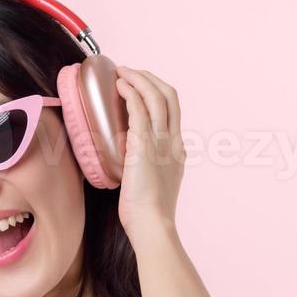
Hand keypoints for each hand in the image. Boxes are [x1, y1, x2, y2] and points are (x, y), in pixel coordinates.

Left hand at [115, 67, 185, 247]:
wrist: (153, 224)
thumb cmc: (147, 214)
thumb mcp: (151, 185)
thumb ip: (144, 170)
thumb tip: (127, 164)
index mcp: (177, 150)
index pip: (172, 111)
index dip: (157, 93)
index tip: (140, 87)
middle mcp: (173, 141)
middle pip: (169, 96)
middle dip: (150, 78)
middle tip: (131, 72)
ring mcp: (162, 141)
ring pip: (157, 96)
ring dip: (139, 79)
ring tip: (122, 71)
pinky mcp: (146, 144)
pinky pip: (140, 108)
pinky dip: (131, 92)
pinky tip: (119, 86)